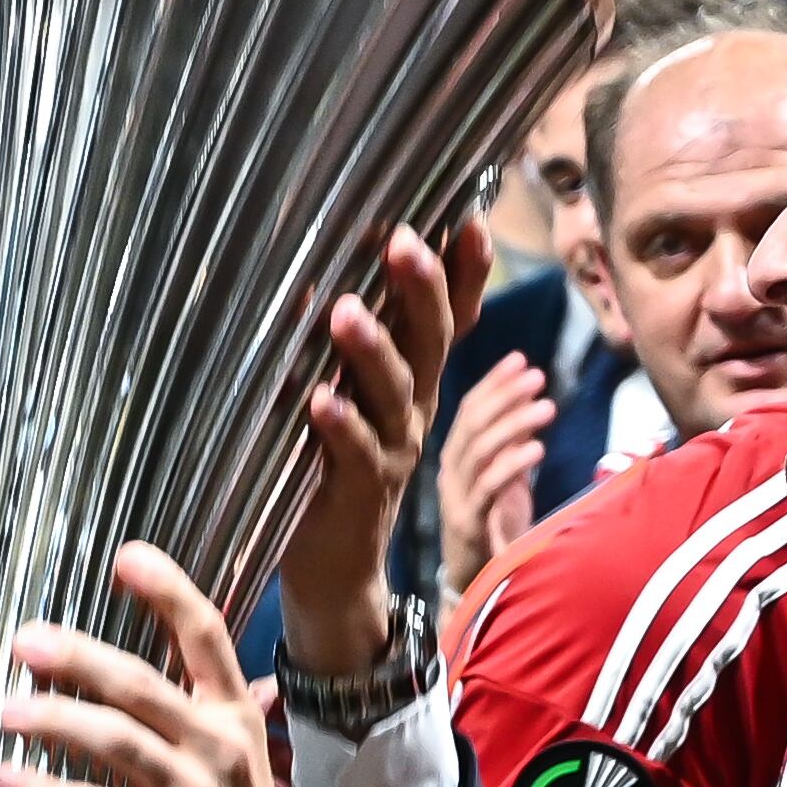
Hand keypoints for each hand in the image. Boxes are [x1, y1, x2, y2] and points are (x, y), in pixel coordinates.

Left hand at [0, 542, 335, 786]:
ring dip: (55, 719)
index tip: (126, 557)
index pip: (206, 636)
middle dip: (78, 657)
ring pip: (114, 739)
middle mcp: (215, 744)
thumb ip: (197, 715)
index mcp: (233, 715)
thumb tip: (145, 674)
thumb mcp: (237, 762)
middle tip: (26, 639)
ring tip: (7, 710)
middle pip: (141, 682)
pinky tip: (10, 780)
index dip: (167, 591)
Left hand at [278, 216, 485, 675]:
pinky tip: (320, 400)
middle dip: (422, 289)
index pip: (448, 317)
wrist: (333, 568)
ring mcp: (391, 451)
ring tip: (347, 312)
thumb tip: (327, 271)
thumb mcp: (355, 398)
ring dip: (373, 351)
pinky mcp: (359, 491)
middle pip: (430, 342)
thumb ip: (358, 346)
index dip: (462, 272)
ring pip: (394, 393)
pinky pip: (354, 453)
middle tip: (405, 241)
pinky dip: (340, 426)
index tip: (467, 219)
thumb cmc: (332, 466)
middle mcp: (413, 411)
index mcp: (413, 382)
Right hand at [435, 347, 560, 602]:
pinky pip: (488, 487)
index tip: (520, 359)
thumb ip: (512, 447)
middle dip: (504, 395)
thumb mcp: (507, 483)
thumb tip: (531, 406)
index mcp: (456, 462)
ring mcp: (456, 500)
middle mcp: (449, 476)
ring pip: (479, 450)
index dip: (493, 384)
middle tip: (537, 376)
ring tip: (547, 406)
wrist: (480, 592)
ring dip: (514, 423)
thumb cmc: (496, 535)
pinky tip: (537, 447)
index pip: (469, 411)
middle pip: (471, 424)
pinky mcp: (468, 525)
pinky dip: (512, 464)